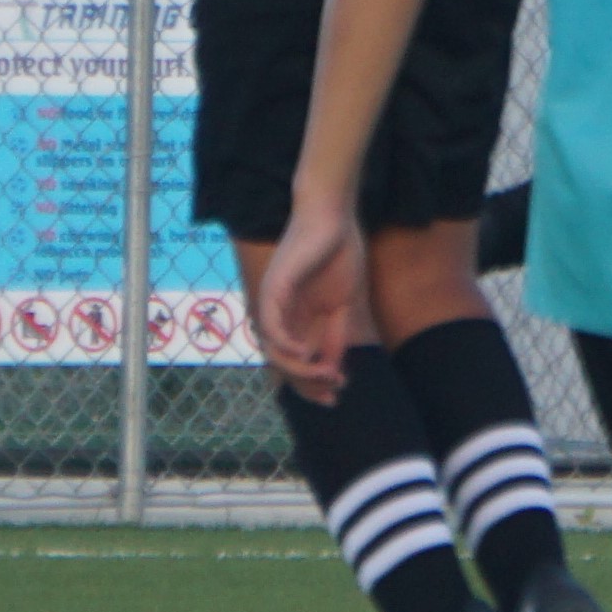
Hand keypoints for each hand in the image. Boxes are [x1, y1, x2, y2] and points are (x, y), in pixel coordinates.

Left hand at [256, 193, 360, 400]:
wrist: (334, 217)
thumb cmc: (339, 252)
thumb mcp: (343, 305)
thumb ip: (336, 336)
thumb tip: (335, 370)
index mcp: (298, 319)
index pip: (299, 360)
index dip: (315, 381)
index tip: (338, 392)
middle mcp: (281, 315)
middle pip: (285, 362)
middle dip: (306, 383)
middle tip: (332, 394)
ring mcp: (274, 303)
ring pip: (274, 350)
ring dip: (297, 369)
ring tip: (324, 373)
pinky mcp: (272, 290)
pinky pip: (268, 326)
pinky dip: (283, 344)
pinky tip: (305, 352)